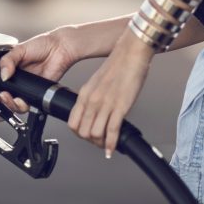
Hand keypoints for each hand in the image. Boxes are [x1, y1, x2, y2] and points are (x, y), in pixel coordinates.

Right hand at [0, 28, 78, 121]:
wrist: (60, 49)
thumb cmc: (41, 45)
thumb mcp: (19, 49)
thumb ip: (7, 61)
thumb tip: (2, 75)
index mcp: (7, 71)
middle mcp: (15, 82)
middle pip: (1, 102)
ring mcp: (24, 90)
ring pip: (12, 106)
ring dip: (7, 106)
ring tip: (6, 97)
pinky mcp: (35, 95)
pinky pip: (26, 106)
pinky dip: (21, 106)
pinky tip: (20, 100)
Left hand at [67, 30, 153, 157]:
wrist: (131, 54)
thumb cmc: (118, 66)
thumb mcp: (97, 83)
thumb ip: (92, 98)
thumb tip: (93, 113)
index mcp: (84, 94)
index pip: (72, 122)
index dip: (78, 134)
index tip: (87, 136)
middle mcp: (92, 100)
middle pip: (82, 132)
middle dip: (90, 141)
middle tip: (99, 142)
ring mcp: (106, 104)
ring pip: (95, 134)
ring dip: (101, 144)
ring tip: (107, 144)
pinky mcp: (120, 107)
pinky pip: (112, 132)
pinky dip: (112, 145)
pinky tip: (113, 149)